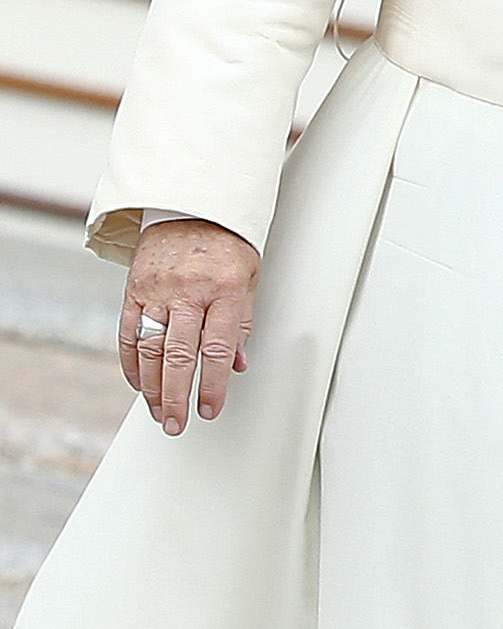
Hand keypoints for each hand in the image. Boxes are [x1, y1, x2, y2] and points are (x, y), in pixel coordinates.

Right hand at [122, 218, 257, 435]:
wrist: (191, 204)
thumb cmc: (227, 241)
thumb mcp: (249, 277)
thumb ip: (240, 323)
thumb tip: (237, 365)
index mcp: (223, 289)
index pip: (216, 348)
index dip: (213, 384)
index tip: (210, 409)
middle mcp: (187, 292)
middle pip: (178, 355)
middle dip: (176, 396)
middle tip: (176, 424)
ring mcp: (156, 292)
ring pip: (150, 349)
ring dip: (152, 387)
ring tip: (158, 412)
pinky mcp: (133, 290)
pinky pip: (128, 334)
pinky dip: (132, 364)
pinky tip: (139, 385)